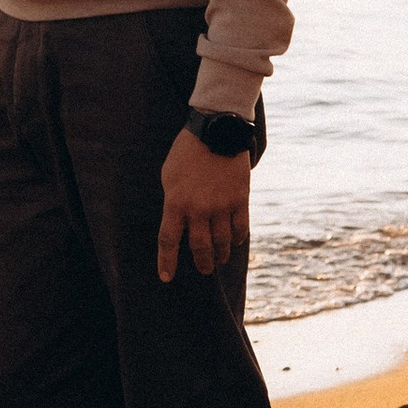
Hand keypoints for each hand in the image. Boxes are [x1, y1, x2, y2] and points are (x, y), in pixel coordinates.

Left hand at [156, 129, 250, 283]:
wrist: (218, 130)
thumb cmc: (188, 152)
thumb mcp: (169, 176)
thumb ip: (173, 202)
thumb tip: (178, 225)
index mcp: (176, 202)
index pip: (168, 240)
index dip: (167, 262)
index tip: (166, 278)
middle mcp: (198, 209)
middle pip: (199, 247)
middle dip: (201, 263)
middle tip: (204, 269)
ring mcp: (221, 206)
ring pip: (222, 242)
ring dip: (221, 254)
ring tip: (220, 259)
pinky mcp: (240, 200)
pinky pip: (240, 229)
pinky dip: (237, 240)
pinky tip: (235, 242)